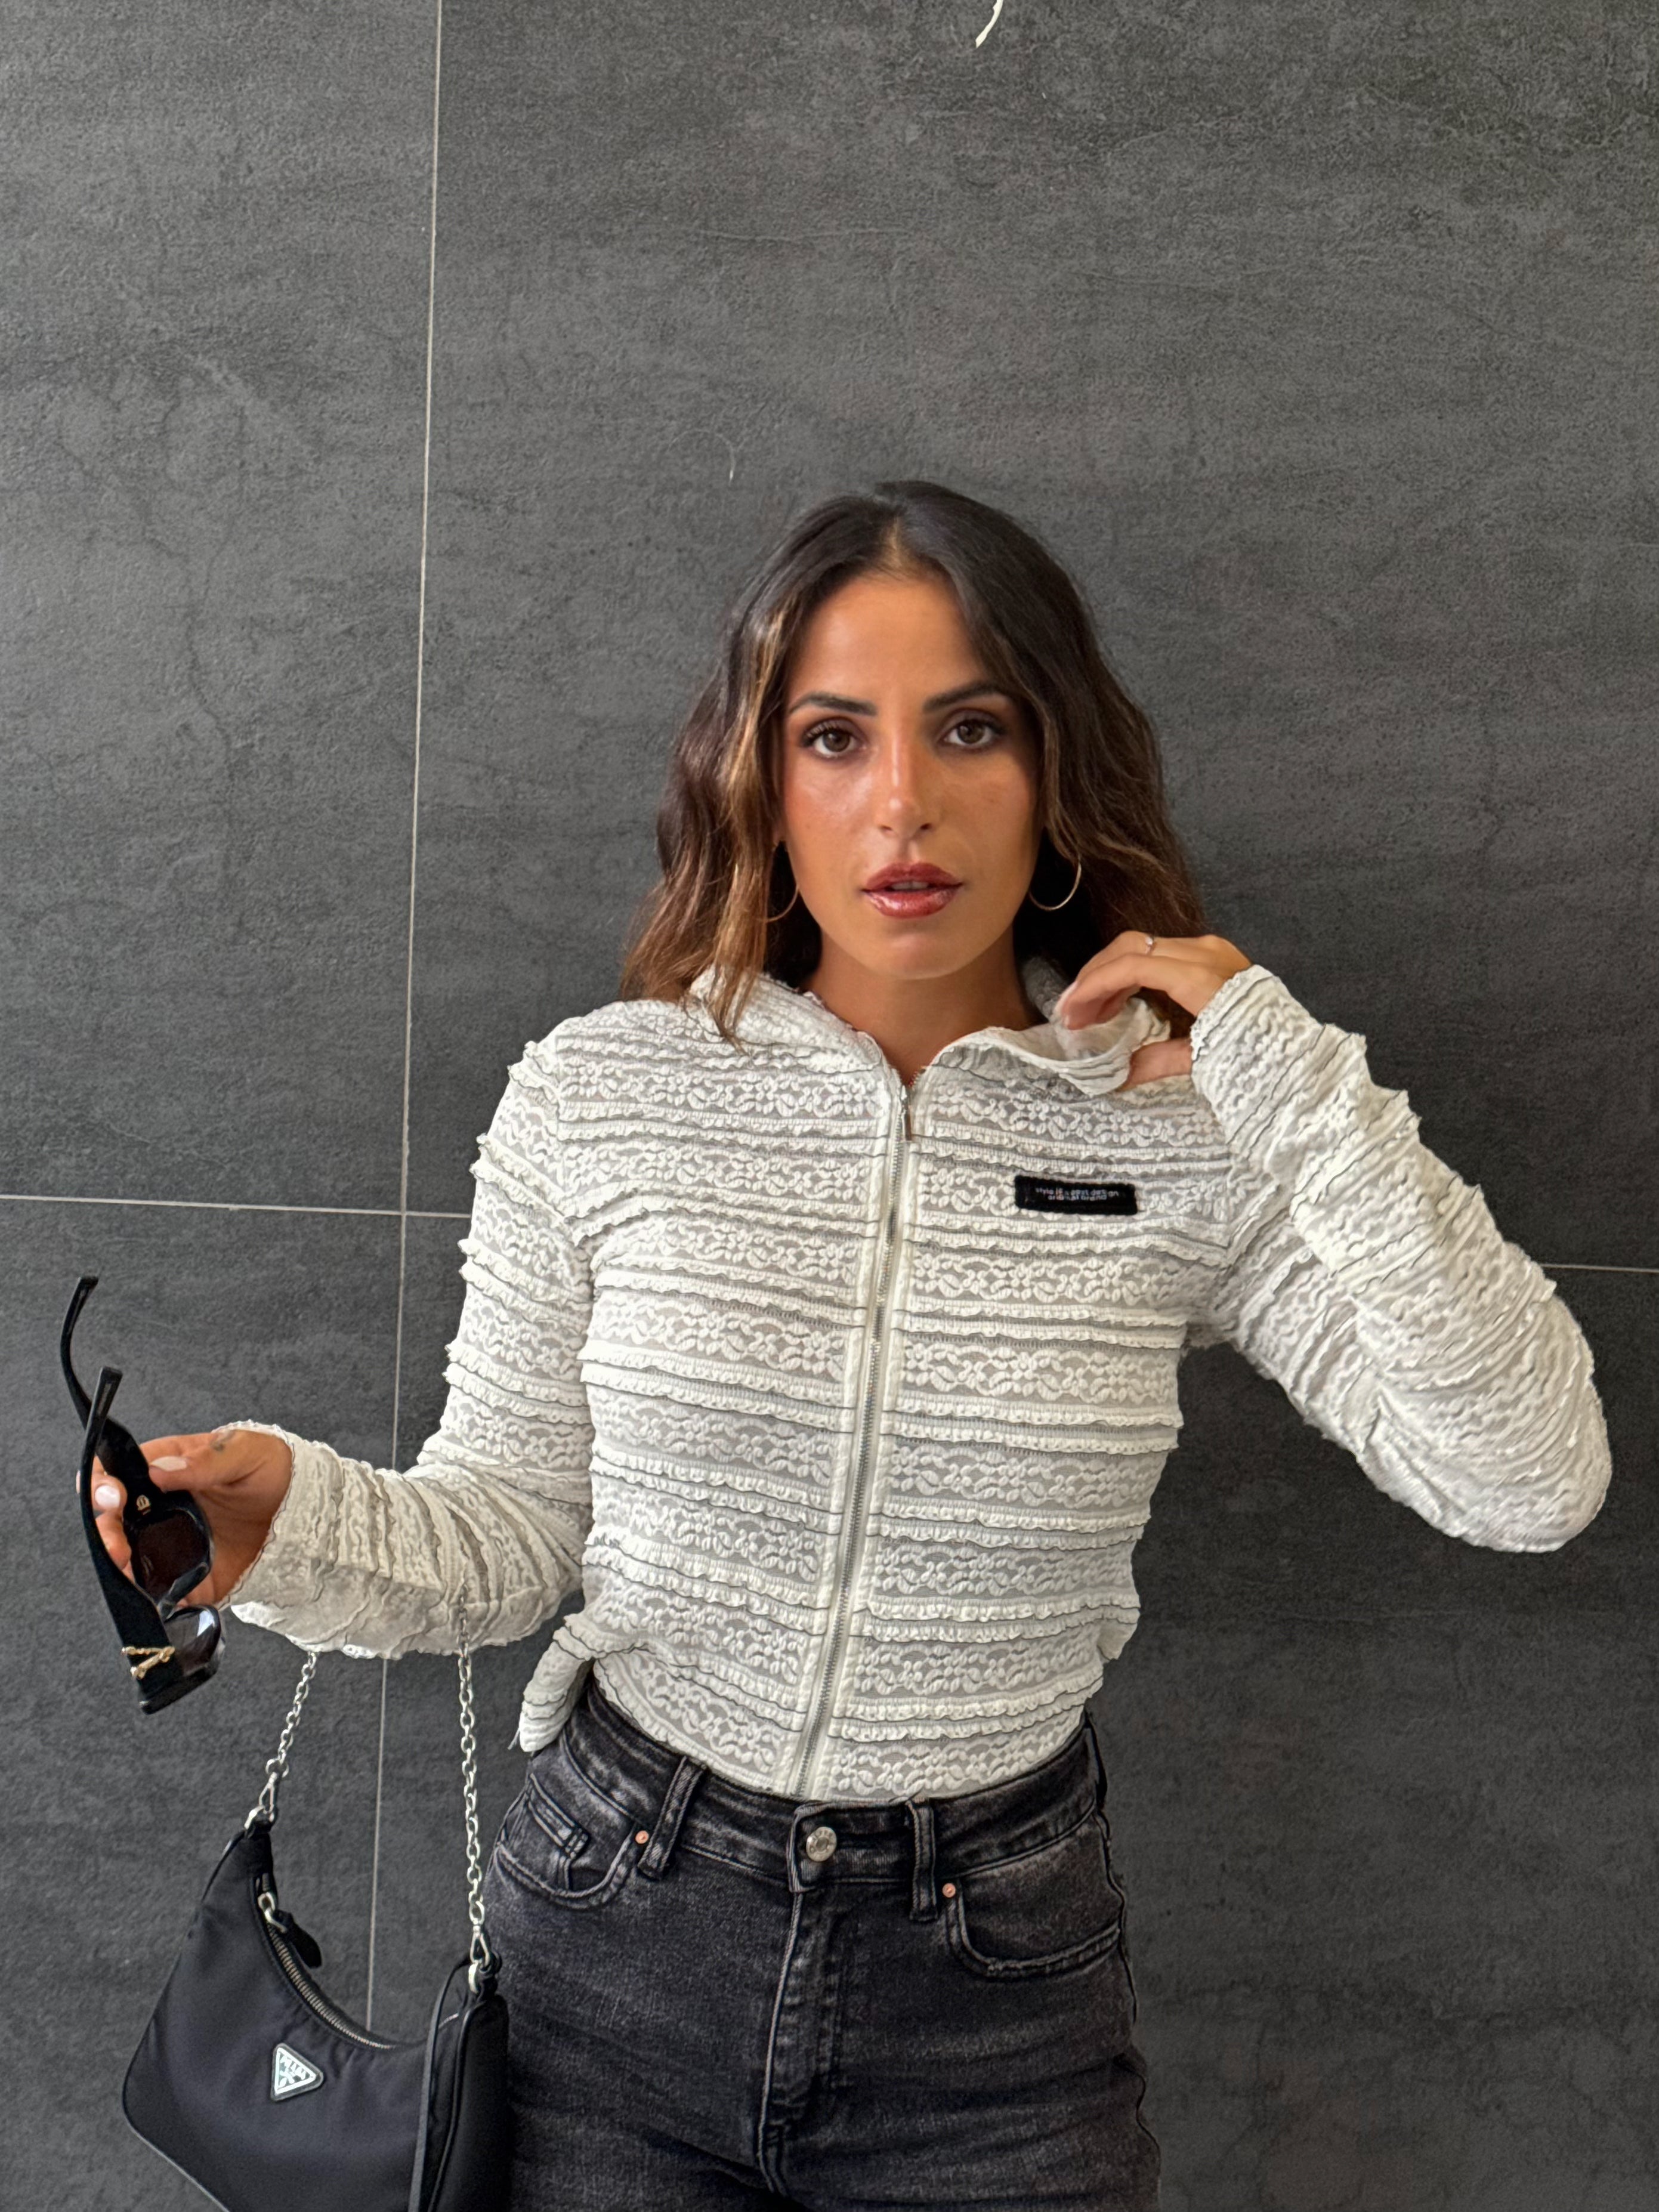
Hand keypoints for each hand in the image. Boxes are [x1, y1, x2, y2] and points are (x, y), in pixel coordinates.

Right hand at [83, 1425, 293, 1605]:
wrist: (301, 1512)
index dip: (103, 1484)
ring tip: (128, 1571)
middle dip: (106, 1533)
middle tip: (117, 1545)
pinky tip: (154, 1600)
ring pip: (127, 1559)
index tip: (114, 1497)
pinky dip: (151, 1599)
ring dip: (119, 1568)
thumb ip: (207, 1460)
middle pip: (113, 1521)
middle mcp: (158, 1508)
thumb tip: (161, 1470)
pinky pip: (159, 1592)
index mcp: (164, 1468)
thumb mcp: (245, 1452)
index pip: (117, 1472)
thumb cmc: (270, 1469)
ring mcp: (168, 1543)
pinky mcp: (186, 1576)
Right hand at [1055, 931, 1252, 1089]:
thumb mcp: (1203, 1062)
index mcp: (1202, 977)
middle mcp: (1206, 953)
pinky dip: (1136, 974)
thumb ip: (1156, 1061)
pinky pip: (1164, 955)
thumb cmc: (1258, 1058)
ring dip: (1112, 976)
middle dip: (1096, 977)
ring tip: (1090, 1013)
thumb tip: (1115, 1076)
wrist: (1303, 1056)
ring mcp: (1212, 951)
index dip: (1094, 986)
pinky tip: (1120, 1002)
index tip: (1071, 1013)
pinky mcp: (1216, 957)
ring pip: (1145, 947)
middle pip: (1133, 947)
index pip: (1133, 965)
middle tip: (1073, 1012)